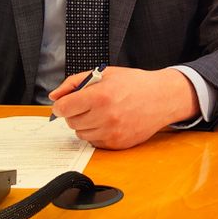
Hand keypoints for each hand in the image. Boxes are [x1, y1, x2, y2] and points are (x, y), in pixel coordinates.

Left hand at [49, 67, 198, 148]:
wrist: (163, 98)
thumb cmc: (135, 84)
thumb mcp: (105, 74)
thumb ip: (75, 82)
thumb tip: (55, 96)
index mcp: (100, 96)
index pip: (64, 108)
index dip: (62, 105)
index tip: (66, 103)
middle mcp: (105, 116)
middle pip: (71, 122)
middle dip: (75, 113)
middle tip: (89, 104)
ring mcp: (112, 132)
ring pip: (81, 134)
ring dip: (85, 124)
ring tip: (101, 112)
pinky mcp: (118, 144)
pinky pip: (94, 142)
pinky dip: (97, 133)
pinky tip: (110, 122)